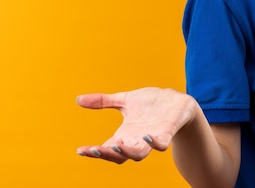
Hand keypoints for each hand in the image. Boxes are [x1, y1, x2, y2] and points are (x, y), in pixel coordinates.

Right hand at [76, 87, 198, 163]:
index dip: (94, 152)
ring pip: (137, 154)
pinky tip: (147, 137)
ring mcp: (151, 138)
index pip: (106, 148)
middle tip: (94, 150)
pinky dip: (154, 144)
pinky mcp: (166, 133)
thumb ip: (104, 101)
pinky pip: (160, 144)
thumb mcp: (125, 99)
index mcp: (125, 134)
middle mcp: (136, 140)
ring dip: (127, 152)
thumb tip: (78, 99)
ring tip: (116, 146)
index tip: (80, 150)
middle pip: (119, 156)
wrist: (176, 100)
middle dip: (106, 155)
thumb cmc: (151, 103)